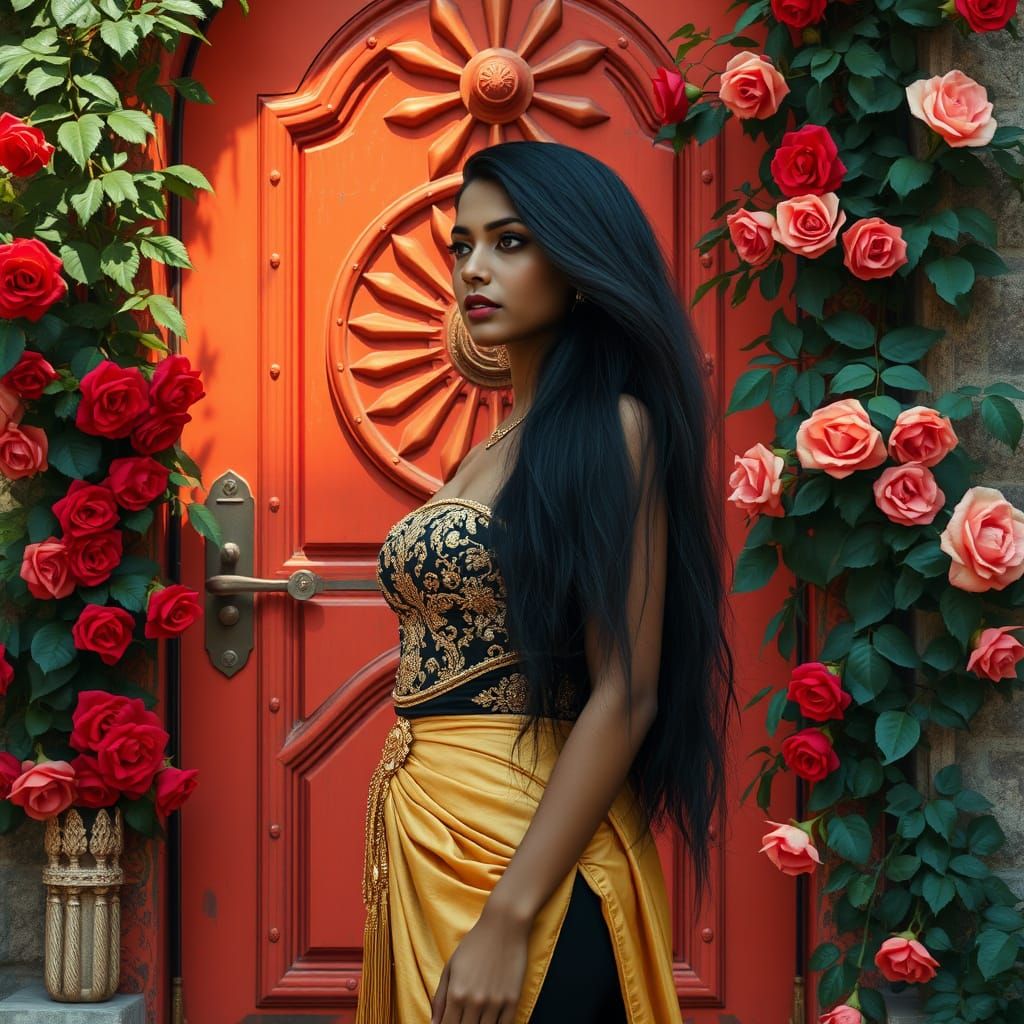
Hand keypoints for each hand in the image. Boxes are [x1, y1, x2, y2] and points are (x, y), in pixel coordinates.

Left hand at [430, 907, 530, 1023]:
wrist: (504, 926)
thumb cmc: (474, 944)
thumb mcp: (451, 966)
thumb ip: (439, 997)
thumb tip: (433, 1023)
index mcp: (457, 994)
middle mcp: (475, 1002)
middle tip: (463, 1019)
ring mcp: (495, 1002)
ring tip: (476, 1019)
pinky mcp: (513, 1000)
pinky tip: (491, 1021)